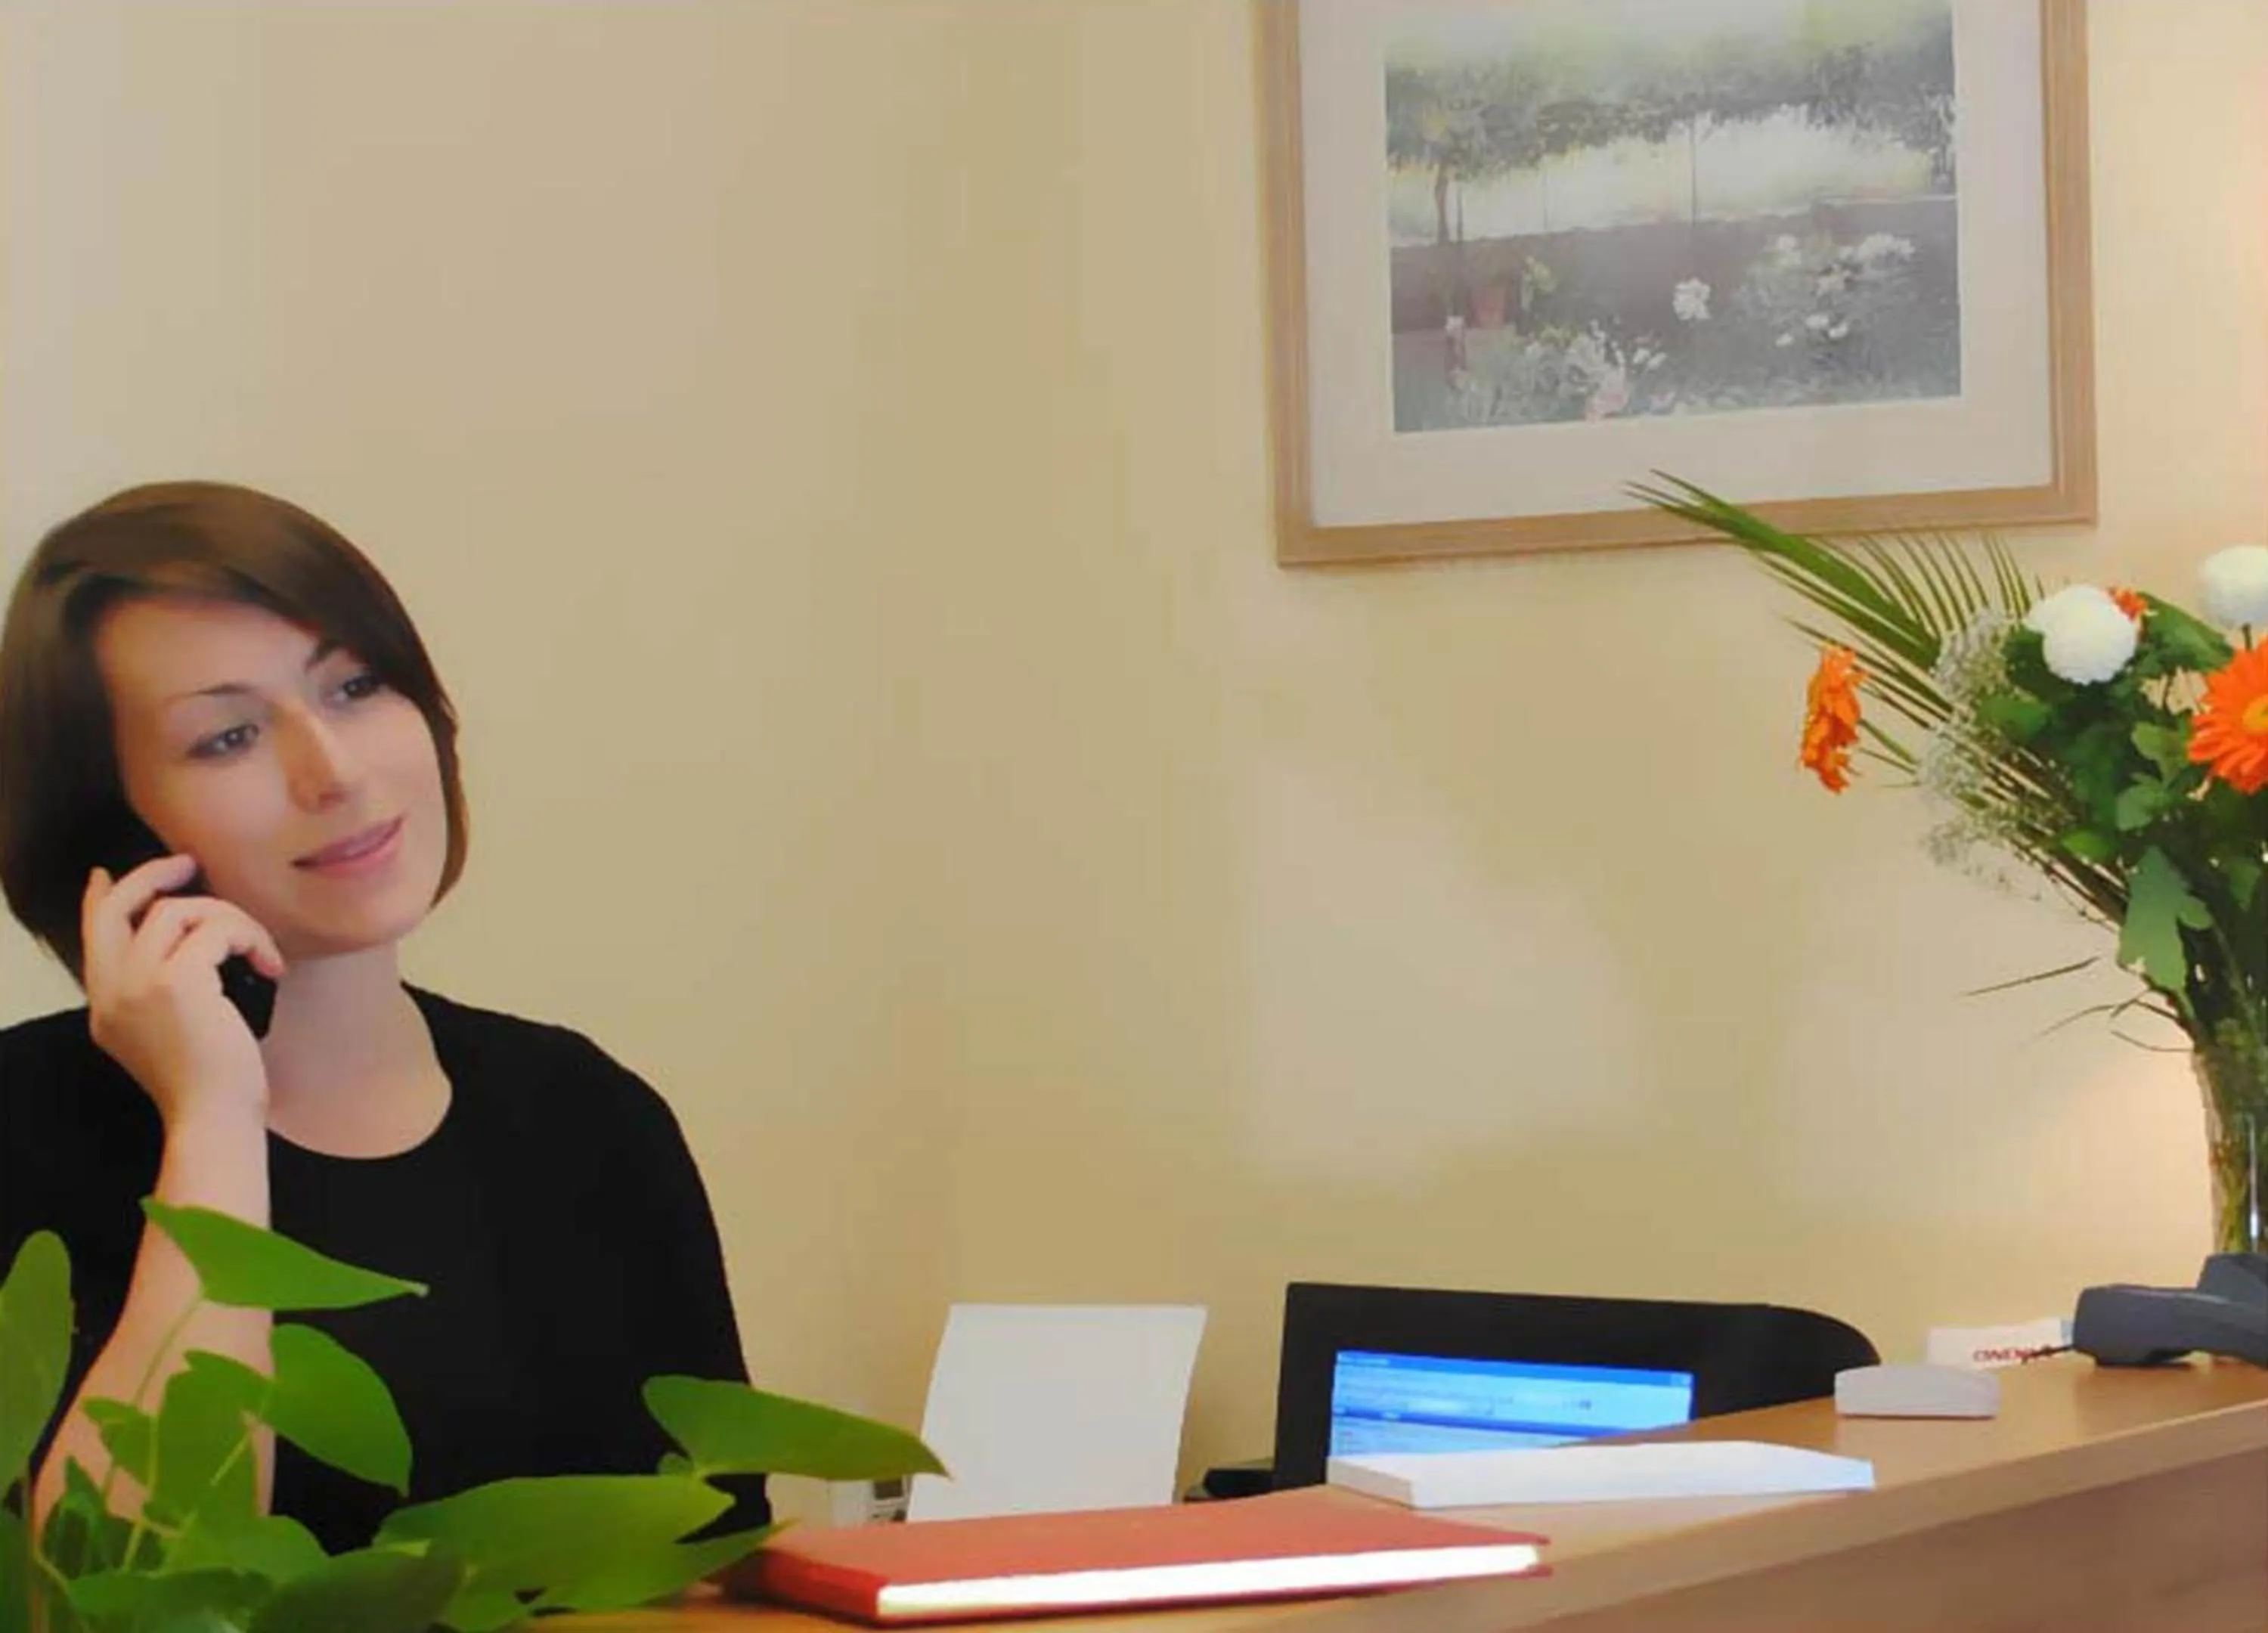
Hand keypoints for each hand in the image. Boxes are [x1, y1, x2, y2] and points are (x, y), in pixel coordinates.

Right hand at [82, 855, 286, 1128]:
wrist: (215, 1119)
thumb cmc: (212, 1083)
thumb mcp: (171, 1032)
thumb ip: (160, 989)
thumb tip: (185, 940)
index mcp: (107, 1005)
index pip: (93, 935)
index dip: (102, 898)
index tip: (106, 875)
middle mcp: (112, 991)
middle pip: (120, 907)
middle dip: (153, 876)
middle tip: (191, 865)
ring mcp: (138, 984)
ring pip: (181, 911)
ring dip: (231, 919)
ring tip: (261, 952)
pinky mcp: (176, 982)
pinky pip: (217, 929)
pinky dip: (251, 937)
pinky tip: (271, 965)